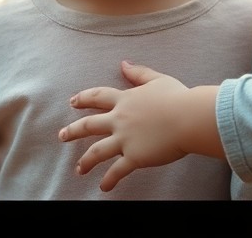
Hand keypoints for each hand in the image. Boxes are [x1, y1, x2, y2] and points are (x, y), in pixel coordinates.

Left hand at [58, 60, 200, 191]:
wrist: (189, 118)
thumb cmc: (178, 98)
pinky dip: (109, 180)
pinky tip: (103, 187)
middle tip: (62, 136)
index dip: (83, 99)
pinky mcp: (134, 157)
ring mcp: (125, 139)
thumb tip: (124, 64)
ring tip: (79, 169)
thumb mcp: (158, 79)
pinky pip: (117, 171)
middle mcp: (120, 119)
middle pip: (89, 125)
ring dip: (86, 161)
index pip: (98, 97)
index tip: (73, 102)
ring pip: (97, 151)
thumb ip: (139, 73)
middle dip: (73, 131)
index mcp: (125, 100)